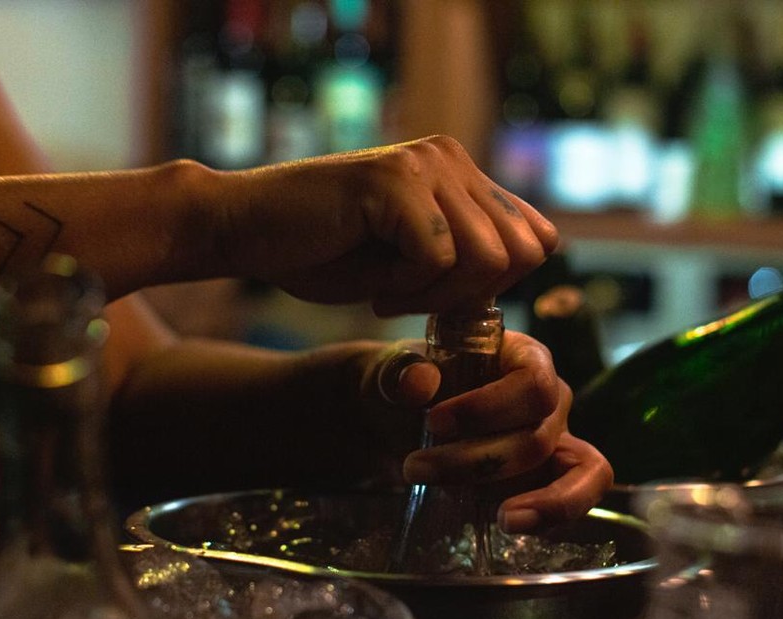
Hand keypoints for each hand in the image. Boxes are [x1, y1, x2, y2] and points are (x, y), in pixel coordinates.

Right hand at [222, 135, 557, 314]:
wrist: (245, 230)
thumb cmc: (325, 252)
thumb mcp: (415, 259)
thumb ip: (469, 255)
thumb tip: (531, 266)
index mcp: (461, 172)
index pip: (537, 237)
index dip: (501, 284)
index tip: (445, 296)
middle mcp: (451, 157)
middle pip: (523, 251)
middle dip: (473, 295)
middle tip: (416, 297)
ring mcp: (425, 165)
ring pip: (487, 257)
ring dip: (438, 295)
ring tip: (389, 289)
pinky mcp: (394, 183)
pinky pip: (438, 257)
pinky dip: (407, 289)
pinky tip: (373, 283)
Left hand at [363, 330, 612, 533]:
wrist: (398, 420)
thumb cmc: (407, 386)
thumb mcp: (391, 371)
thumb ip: (399, 372)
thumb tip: (419, 383)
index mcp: (524, 357)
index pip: (532, 385)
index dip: (490, 408)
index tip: (435, 422)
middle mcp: (549, 398)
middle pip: (538, 438)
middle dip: (476, 462)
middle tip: (415, 468)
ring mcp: (555, 440)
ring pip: (568, 472)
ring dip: (534, 501)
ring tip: (502, 521)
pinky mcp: (549, 479)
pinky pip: (573, 498)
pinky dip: (550, 516)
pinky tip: (510, 525)